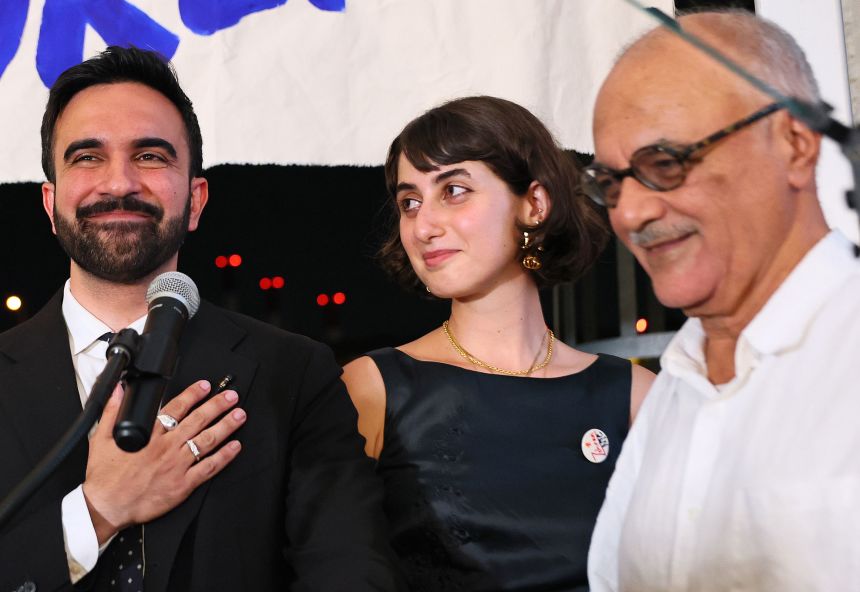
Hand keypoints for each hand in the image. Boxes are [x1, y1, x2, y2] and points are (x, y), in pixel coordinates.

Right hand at [82, 380, 245, 543]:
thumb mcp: (100, 438)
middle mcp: (166, 447)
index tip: (206, 386)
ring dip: (226, 426)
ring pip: (207, 441)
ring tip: (239, 415)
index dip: (193, 394)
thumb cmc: (105, 476)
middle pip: (198, 420)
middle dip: (217, 405)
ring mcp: (177, 466)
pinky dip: (224, 456)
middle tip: (232, 396)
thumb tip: (118, 389)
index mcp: (149, 435)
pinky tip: (235, 447)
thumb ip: (112, 411)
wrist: (107, 507)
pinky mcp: (183, 485)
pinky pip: (208, 468)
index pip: (176, 408)